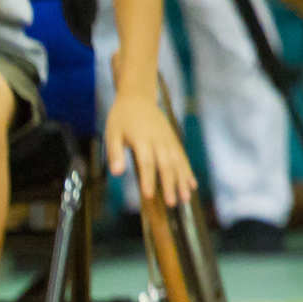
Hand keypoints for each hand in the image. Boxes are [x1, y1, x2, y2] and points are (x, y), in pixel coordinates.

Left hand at [105, 92, 196, 207]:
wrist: (138, 97)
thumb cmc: (122, 118)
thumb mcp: (112, 133)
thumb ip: (115, 153)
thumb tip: (116, 173)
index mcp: (142, 139)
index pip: (146, 162)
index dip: (148, 179)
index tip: (148, 196)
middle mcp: (158, 140)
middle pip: (166, 164)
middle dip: (169, 184)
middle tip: (171, 203)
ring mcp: (168, 140)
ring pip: (178, 162)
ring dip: (182, 181)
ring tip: (185, 199)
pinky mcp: (173, 140)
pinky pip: (182, 157)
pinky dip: (187, 171)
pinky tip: (191, 185)